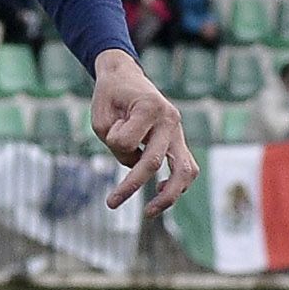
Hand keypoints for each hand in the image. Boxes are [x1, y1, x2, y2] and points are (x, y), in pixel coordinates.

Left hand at [91, 48, 198, 215]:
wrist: (125, 77)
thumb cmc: (110, 97)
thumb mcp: (101, 118)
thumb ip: (117, 144)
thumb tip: (136, 166)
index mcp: (149, 107)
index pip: (127, 141)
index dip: (112, 143)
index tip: (109, 130)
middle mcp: (169, 119)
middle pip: (155, 161)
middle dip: (132, 185)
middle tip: (111, 203)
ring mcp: (178, 130)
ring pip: (185, 169)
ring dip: (169, 194)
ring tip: (149, 212)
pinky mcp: (178, 140)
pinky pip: (187, 166)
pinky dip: (177, 184)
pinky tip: (161, 196)